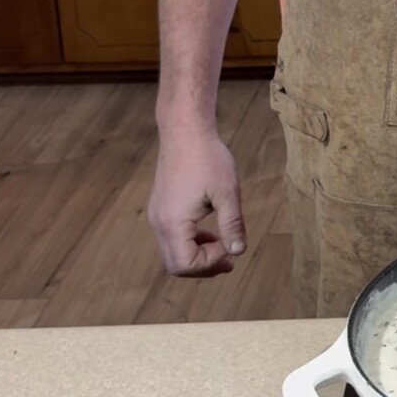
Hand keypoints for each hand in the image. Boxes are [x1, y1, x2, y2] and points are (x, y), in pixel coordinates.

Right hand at [147, 130, 246, 276]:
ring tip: (223, 247)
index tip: (231, 246)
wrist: (185, 131)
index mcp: (173, 222)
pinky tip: (210, 232)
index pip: (185, 264)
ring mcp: (157, 215)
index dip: (210, 263)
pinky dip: (190, 242)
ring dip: (197, 254)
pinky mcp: (160, 207)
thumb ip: (232, 224)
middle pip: (175, 264)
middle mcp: (159, 223)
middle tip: (230, 260)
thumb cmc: (207, 158)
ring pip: (173, 252)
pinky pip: (172, 237)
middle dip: (203, 266)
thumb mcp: (227, 192)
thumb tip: (238, 251)